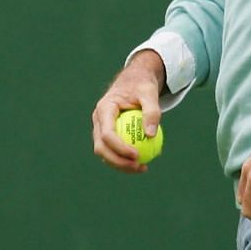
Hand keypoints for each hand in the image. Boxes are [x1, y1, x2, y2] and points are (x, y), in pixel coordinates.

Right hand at [91, 51, 165, 173]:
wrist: (135, 81)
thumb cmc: (141, 85)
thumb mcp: (149, 93)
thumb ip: (152, 112)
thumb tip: (151, 135)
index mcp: (104, 109)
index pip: (106, 134)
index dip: (119, 148)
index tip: (137, 156)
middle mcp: (98, 120)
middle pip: (101, 147)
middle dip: (117, 161)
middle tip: (138, 166)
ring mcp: (101, 128)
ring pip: (105, 152)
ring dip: (120, 164)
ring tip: (142, 168)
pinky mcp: (108, 134)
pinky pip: (113, 151)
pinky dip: (125, 159)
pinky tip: (143, 164)